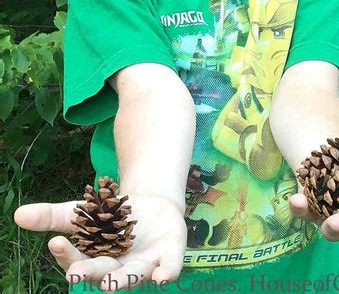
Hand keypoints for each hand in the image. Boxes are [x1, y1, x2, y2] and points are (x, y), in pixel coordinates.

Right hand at [14, 192, 186, 290]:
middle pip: (103, 273)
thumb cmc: (111, 216)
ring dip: (122, 281)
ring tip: (109, 286)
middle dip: (89, 273)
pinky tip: (161, 278)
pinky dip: (165, 273)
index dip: (67, 255)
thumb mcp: (82, 211)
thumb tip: (18, 214)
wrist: (152, 205)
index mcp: (96, 260)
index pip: (78, 261)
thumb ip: (52, 216)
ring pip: (133, 276)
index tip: (56, 242)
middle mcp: (119, 269)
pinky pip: (169, 268)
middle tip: (75, 273)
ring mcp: (145, 264)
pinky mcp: (169, 256)